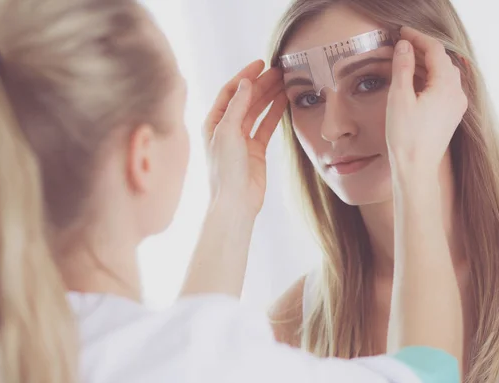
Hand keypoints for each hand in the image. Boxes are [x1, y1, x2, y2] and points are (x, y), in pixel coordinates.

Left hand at [203, 60, 287, 215]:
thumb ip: (237, 107)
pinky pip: (266, 126)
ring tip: (285, 81)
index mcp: (213, 123)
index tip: (261, 63)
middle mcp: (226, 129)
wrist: (235, 202)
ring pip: (257, 111)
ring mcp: (242, 139)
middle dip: (261, 83)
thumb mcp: (228, 133)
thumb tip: (246, 83)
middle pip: (245, 99)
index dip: (244, 76)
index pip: (229, 92)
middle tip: (279, 70)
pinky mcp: (256, 150)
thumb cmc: (225, 170)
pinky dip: (275, 113)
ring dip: (270, 95)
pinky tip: (285, 101)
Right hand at [386, 27, 467, 174]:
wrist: (416, 168)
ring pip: (443, 74)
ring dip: (425, 64)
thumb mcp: (399, 97)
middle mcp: (457, 93)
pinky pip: (443, 88)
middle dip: (422, 50)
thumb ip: (403, 68)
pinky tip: (415, 82)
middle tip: (402, 45)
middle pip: (441, 61)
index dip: (418, 38)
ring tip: (405, 61)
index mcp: (446, 86)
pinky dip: (429, 79)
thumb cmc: (406, 137)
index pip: (435, 51)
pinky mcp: (450, 115)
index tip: (402, 33)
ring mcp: (456, 105)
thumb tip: (404, 46)